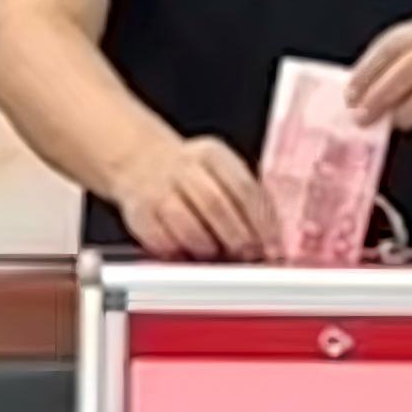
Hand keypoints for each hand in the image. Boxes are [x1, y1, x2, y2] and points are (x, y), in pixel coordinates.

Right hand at [107, 132, 273, 261]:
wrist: (140, 160)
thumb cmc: (191, 174)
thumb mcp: (220, 170)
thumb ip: (244, 197)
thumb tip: (271, 238)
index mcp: (212, 154)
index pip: (243, 187)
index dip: (262, 222)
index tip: (273, 245)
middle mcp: (183, 168)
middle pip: (215, 205)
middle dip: (238, 237)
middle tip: (250, 256)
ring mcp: (157, 189)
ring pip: (187, 223)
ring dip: (208, 246)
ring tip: (218, 255)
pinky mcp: (138, 213)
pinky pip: (162, 239)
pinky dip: (180, 252)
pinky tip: (190, 256)